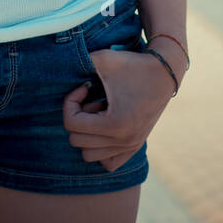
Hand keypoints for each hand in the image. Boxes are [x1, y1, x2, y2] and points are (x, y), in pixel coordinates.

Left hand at [62, 45, 175, 169]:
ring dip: (88, 134)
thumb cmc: (132, 64)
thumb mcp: (102, 59)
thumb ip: (79, 63)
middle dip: (79, 117)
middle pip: (76, 141)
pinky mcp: (135, 147)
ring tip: (100, 113)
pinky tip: (105, 127)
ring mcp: (130, 146)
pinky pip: (107, 163)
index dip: (70, 102)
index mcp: (114, 124)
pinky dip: (100, 149)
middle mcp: (123, 141)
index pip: (71, 124)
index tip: (84, 87)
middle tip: (92, 99)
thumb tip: (58, 67)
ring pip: (88, 155)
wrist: (165, 72)